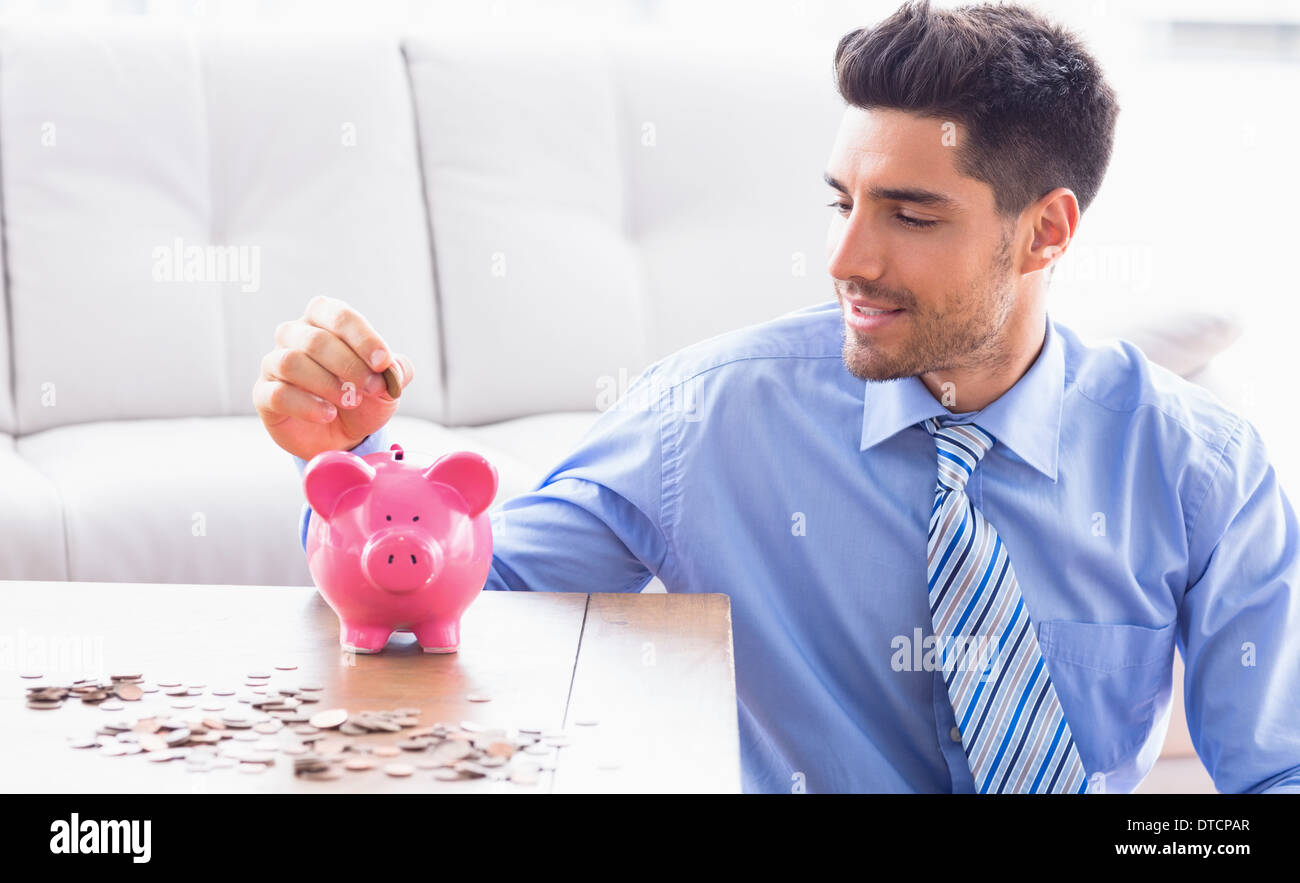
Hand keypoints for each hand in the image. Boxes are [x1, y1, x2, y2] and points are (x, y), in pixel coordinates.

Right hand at [253, 295, 413, 460]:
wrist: (343, 435)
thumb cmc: (362, 398)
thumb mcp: (387, 385)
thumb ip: (396, 370)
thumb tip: (392, 367)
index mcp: (324, 320)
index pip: (339, 316)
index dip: (362, 338)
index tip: (383, 362)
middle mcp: (294, 335)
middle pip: (316, 340)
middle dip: (350, 366)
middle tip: (372, 388)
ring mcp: (275, 363)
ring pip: (292, 362)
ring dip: (327, 383)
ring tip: (350, 401)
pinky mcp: (264, 394)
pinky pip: (278, 393)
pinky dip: (307, 405)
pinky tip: (327, 414)